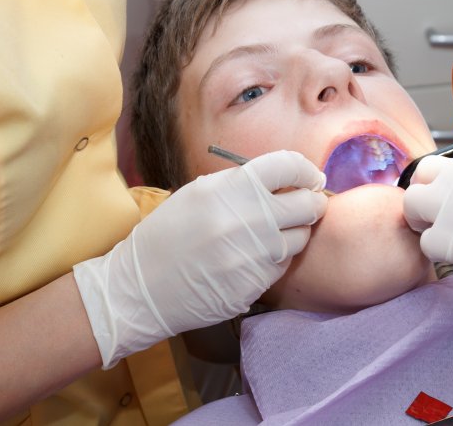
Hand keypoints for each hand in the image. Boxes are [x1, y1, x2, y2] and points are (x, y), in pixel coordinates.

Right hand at [74, 150, 326, 366]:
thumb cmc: (169, 235)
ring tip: (274, 233)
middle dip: (311, 200)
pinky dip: (277, 259)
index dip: (305, 169)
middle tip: (306, 203)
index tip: (310, 177)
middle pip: (307, 203)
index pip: (288, 165)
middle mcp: (247, 219)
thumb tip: (287, 176)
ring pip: (301, 237)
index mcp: (230, 188)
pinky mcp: (255, 284)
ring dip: (295, 232)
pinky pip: (283, 265)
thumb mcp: (198, 193)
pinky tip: (255, 257)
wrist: (140, 287)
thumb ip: (242, 183)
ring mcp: (253, 254)